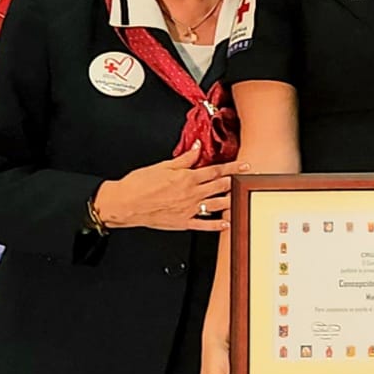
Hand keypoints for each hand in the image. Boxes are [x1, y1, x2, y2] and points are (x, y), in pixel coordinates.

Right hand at [93, 142, 246, 231]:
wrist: (125, 204)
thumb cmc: (139, 185)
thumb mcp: (163, 165)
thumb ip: (184, 158)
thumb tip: (197, 148)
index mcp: (187, 178)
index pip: (215, 170)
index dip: (232, 167)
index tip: (243, 165)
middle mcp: (191, 194)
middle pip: (219, 186)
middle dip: (235, 181)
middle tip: (248, 179)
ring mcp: (188, 209)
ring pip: (216, 204)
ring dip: (231, 200)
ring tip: (242, 197)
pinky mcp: (182, 223)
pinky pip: (204, 225)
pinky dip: (216, 225)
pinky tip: (226, 223)